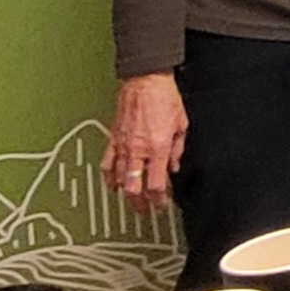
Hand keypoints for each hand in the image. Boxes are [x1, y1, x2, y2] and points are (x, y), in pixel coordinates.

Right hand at [103, 74, 188, 212]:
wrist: (145, 81)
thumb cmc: (164, 98)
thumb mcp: (182, 125)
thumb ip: (178, 150)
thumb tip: (174, 167)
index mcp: (158, 148)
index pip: (156, 184)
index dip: (159, 199)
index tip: (162, 205)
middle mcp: (139, 150)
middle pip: (135, 188)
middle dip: (140, 203)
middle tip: (145, 209)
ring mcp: (123, 146)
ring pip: (120, 179)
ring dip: (126, 193)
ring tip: (132, 201)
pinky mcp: (113, 139)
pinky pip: (107, 164)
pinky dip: (109, 177)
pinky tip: (112, 184)